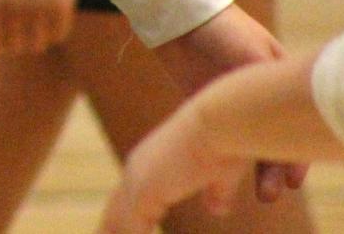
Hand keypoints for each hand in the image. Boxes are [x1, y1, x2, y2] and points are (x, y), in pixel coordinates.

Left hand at [0, 0, 80, 55]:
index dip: (2, 46)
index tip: (10, 37)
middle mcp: (12, 9)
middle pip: (17, 47)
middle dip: (22, 42)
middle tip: (28, 29)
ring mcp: (36, 10)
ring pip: (38, 45)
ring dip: (41, 38)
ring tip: (42, 23)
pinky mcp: (59, 8)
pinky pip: (58, 36)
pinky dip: (57, 30)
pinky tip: (56, 16)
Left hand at [96, 100, 242, 233]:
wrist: (223, 121)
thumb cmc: (230, 140)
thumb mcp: (223, 173)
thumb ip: (217, 191)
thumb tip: (217, 211)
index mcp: (150, 168)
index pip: (127, 208)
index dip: (121, 228)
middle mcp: (136, 173)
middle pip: (113, 219)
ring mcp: (136, 182)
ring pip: (116, 228)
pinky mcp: (143, 193)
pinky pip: (130, 233)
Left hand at [151, 4, 309, 202]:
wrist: (176, 10)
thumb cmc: (219, 26)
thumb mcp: (250, 51)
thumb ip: (265, 82)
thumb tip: (277, 116)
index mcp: (275, 80)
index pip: (291, 125)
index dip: (295, 154)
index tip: (291, 179)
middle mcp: (256, 93)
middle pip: (269, 139)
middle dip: (272, 168)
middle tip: (270, 194)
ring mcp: (228, 99)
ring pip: (242, 142)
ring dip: (245, 168)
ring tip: (242, 194)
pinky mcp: (201, 102)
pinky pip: (213, 135)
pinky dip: (217, 155)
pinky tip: (213, 175)